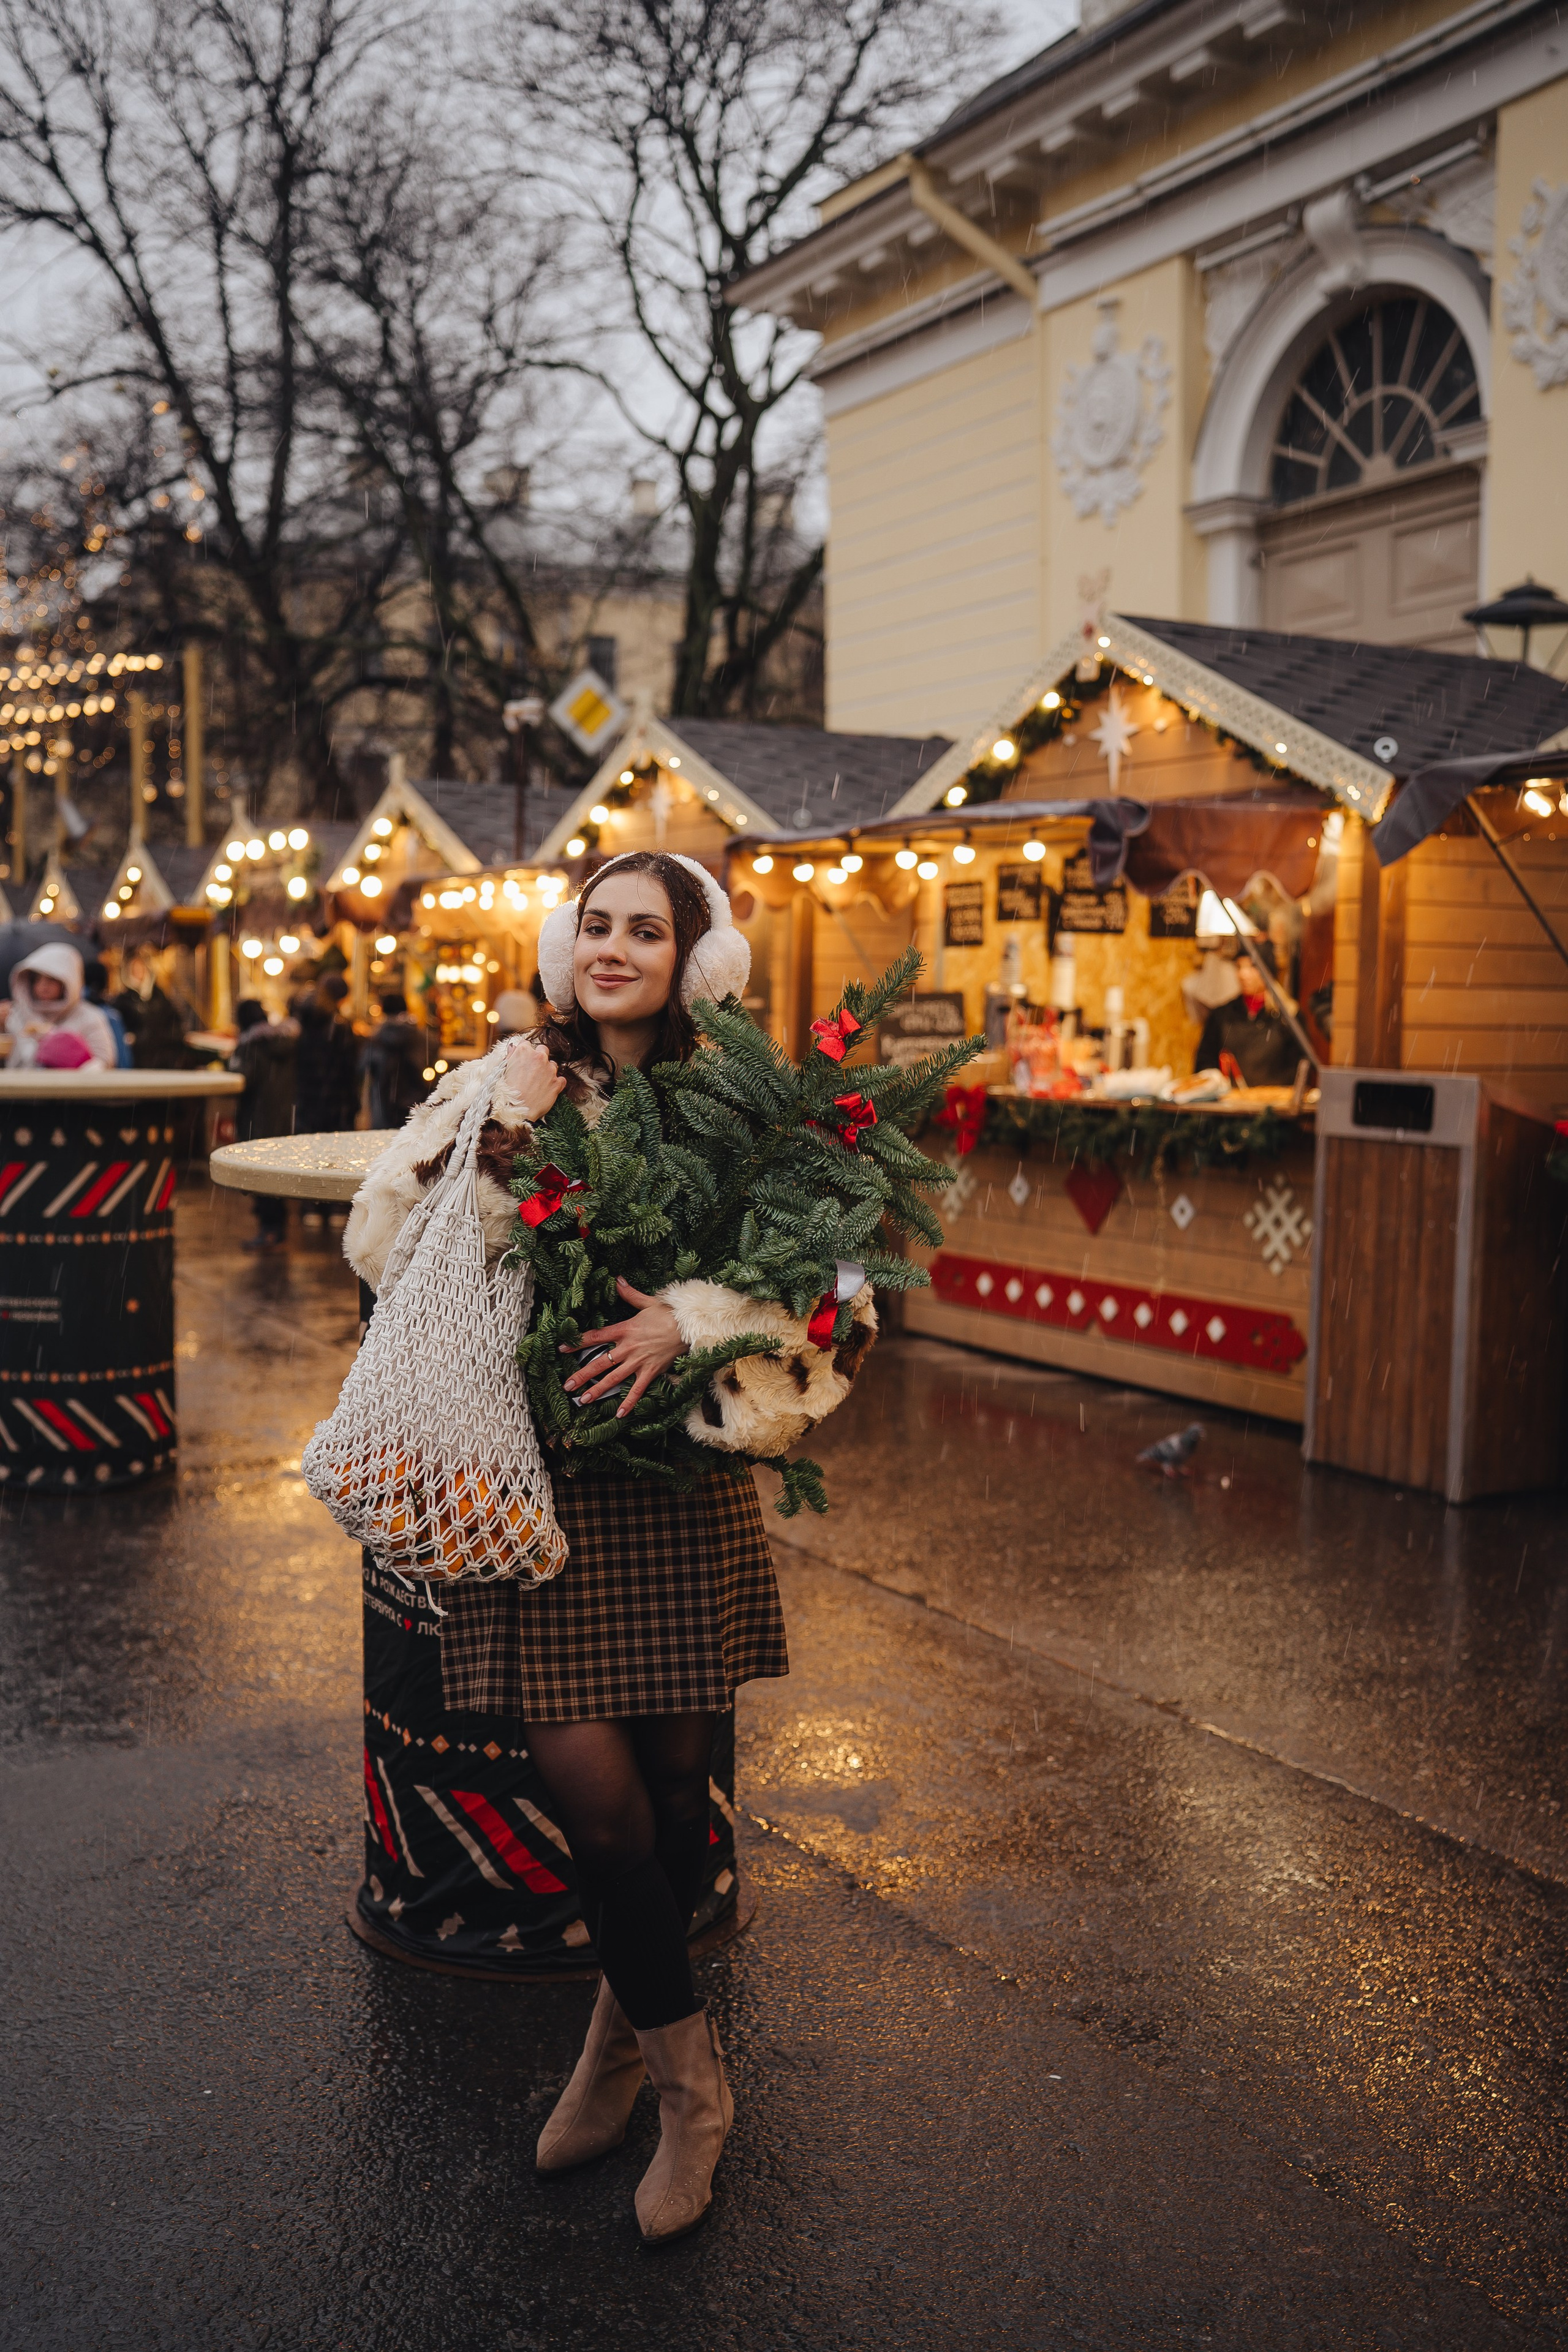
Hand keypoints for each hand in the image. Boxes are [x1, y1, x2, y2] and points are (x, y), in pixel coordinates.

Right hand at [504, 1034, 565, 1121]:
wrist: (515, 1111)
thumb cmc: (505, 1092)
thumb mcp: (502, 1071)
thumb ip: (510, 1057)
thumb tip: (513, 1048)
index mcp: (524, 1052)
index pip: (526, 1045)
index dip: (524, 1054)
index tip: (522, 1062)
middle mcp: (539, 1057)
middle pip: (543, 1051)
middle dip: (538, 1058)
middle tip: (532, 1071)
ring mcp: (550, 1070)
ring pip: (553, 1065)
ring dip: (547, 1071)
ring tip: (538, 1083)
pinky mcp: (557, 1083)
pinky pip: (561, 1079)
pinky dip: (556, 1083)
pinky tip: (547, 1090)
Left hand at [561, 1278, 683, 1416]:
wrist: (689, 1326)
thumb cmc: (669, 1314)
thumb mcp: (648, 1302)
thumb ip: (630, 1294)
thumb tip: (617, 1279)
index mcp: (624, 1329)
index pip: (595, 1337)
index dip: (577, 1343)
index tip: (562, 1349)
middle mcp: (627, 1348)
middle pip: (599, 1363)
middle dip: (582, 1375)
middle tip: (567, 1385)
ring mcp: (638, 1362)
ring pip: (613, 1379)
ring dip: (597, 1390)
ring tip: (583, 1400)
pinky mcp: (651, 1372)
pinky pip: (637, 1390)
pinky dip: (628, 1402)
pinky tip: (619, 1414)